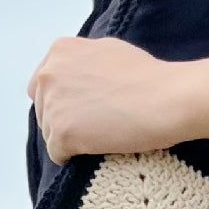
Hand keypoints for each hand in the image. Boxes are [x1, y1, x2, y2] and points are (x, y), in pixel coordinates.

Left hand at [27, 36, 185, 165]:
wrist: (166, 99)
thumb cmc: (150, 77)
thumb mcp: (109, 52)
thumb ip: (84, 62)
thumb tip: (79, 77)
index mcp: (60, 52)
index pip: (43, 84)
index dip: (63, 100)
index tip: (83, 110)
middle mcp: (49, 75)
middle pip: (42, 109)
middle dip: (63, 119)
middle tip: (92, 128)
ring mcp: (53, 104)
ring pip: (49, 133)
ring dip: (70, 140)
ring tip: (99, 139)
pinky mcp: (61, 133)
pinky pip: (57, 154)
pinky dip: (73, 157)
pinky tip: (94, 152)